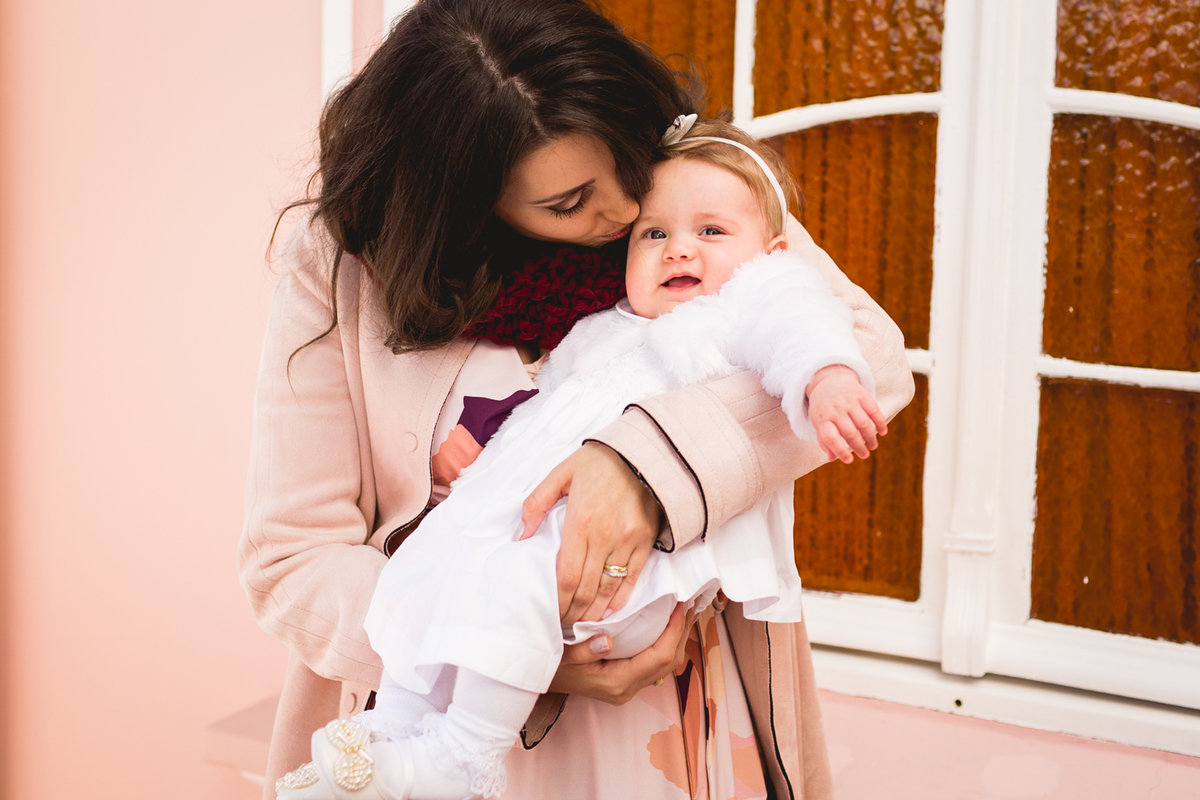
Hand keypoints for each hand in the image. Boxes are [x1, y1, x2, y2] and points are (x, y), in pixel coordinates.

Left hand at [520, 443, 662, 625]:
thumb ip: (536, 504)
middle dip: (573, 612)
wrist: (646, 450)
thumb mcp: (561, 473)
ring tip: (581, 621)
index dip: (558, 600)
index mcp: (580, 521)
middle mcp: (605, 536)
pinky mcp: (647, 541)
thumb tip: (520, 536)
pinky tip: (609, 610)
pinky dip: (621, 599)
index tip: (550, 611)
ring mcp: (628, 541)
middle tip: (562, 622)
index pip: (567, 576)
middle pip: (587, 589)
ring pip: (610, 590)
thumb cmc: (600, 461)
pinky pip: (633, 578)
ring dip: (594, 611)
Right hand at [548, 604, 692, 703]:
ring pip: (665, 664)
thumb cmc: (549, 666)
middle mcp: (627, 688)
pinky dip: (665, 641)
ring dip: (676, 637)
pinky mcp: (624, 681)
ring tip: (684, 609)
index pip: (659, 657)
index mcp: (617, 682)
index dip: (675, 630)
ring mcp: (627, 687)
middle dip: (683, 632)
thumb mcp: (561, 655)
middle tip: (691, 601)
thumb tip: (609, 640)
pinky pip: (654, 662)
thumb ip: (584, 650)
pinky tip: (665, 623)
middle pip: (670, 661)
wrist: (536, 681)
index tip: (681, 604)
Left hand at [806, 365, 887, 463]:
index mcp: (822, 419)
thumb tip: (832, 458)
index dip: (840, 451)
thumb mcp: (818, 422)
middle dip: (859, 447)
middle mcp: (835, 410)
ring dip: (870, 438)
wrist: (829, 380)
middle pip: (850, 433)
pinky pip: (873, 411)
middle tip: (864, 455)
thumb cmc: (824, 408)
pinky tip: (882, 432)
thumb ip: (824, 440)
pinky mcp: (861, 394)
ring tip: (872, 446)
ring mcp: (849, 401)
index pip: (830, 438)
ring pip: (863, 424)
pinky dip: (879, 423)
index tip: (850, 460)